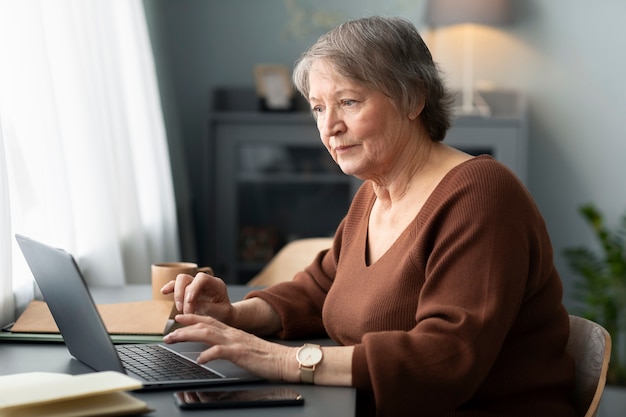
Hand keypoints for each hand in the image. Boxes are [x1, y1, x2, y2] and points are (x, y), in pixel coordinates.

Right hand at [160, 272, 233, 322]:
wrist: (224, 316)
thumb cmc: (224, 314)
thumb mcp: (221, 312)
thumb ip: (207, 307)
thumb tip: (192, 305)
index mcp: (216, 284)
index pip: (201, 278)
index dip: (193, 288)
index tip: (189, 302)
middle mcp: (204, 282)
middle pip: (186, 278)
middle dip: (182, 295)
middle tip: (184, 311)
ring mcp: (194, 285)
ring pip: (179, 282)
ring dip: (177, 296)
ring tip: (180, 310)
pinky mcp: (187, 291)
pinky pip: (176, 286)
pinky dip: (170, 288)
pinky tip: (164, 292)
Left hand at [163, 314, 298, 382]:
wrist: (286, 360)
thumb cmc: (267, 357)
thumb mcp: (245, 348)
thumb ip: (231, 346)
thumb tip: (215, 351)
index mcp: (234, 332)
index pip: (210, 320)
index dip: (193, 318)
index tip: (179, 318)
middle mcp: (233, 334)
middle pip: (204, 324)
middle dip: (184, 326)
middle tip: (168, 331)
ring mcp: (236, 342)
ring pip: (207, 334)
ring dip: (188, 335)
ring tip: (174, 339)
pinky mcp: (241, 353)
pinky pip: (221, 352)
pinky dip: (208, 355)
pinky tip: (200, 360)